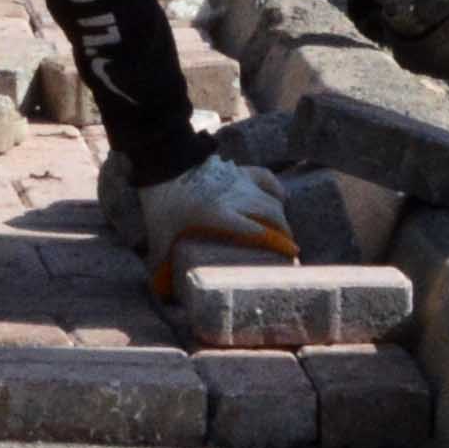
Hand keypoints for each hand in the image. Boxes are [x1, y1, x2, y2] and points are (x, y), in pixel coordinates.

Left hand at [113, 154, 296, 288]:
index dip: (277, 242)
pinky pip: (265, 176)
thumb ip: (161, 257)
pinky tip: (281, 196)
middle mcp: (235, 196)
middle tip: (288, 245)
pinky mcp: (237, 170)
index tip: (292, 254)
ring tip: (284, 229)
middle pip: (271, 213)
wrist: (162, 159)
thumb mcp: (159, 230)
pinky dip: (275, 187)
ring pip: (271, 197)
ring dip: (281, 213)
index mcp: (219, 213)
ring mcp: (239, 181)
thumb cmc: (160, 198)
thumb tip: (156, 288)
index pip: (257, 230)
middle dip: (284, 230)